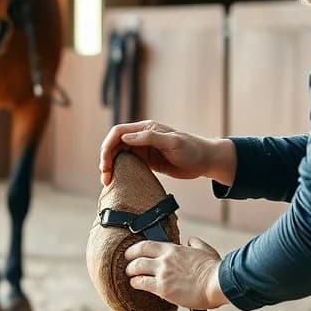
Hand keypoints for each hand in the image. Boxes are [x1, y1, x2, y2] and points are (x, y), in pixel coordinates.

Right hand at [99, 120, 231, 185]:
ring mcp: (143, 149)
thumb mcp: (172, 142)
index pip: (118, 133)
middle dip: (106, 159)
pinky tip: (118, 182)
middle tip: (105, 178)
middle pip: (115, 145)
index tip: (105, 164)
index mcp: (146, 129)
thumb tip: (124, 138)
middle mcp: (141, 137)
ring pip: (119, 155)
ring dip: (111, 167)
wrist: (205, 161)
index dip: (107, 146)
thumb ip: (149, 138)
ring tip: (108, 182)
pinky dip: (120, 172)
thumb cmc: (192, 149)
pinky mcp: (147, 161)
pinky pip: (128, 164)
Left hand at [124, 237, 228, 309]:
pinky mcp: (163, 288)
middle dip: (130, 261)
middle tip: (129, 266)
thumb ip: (195, 243)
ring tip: (131, 277)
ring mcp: (163, 273)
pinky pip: (142, 284)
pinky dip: (136, 284)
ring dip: (131, 273)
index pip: (147, 245)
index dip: (135, 249)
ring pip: (136, 270)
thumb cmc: (214, 269)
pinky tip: (136, 285)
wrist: (218, 283)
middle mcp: (165, 259)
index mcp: (174, 249)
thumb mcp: (205, 250)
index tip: (132, 253)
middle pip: (137, 256)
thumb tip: (191, 240)